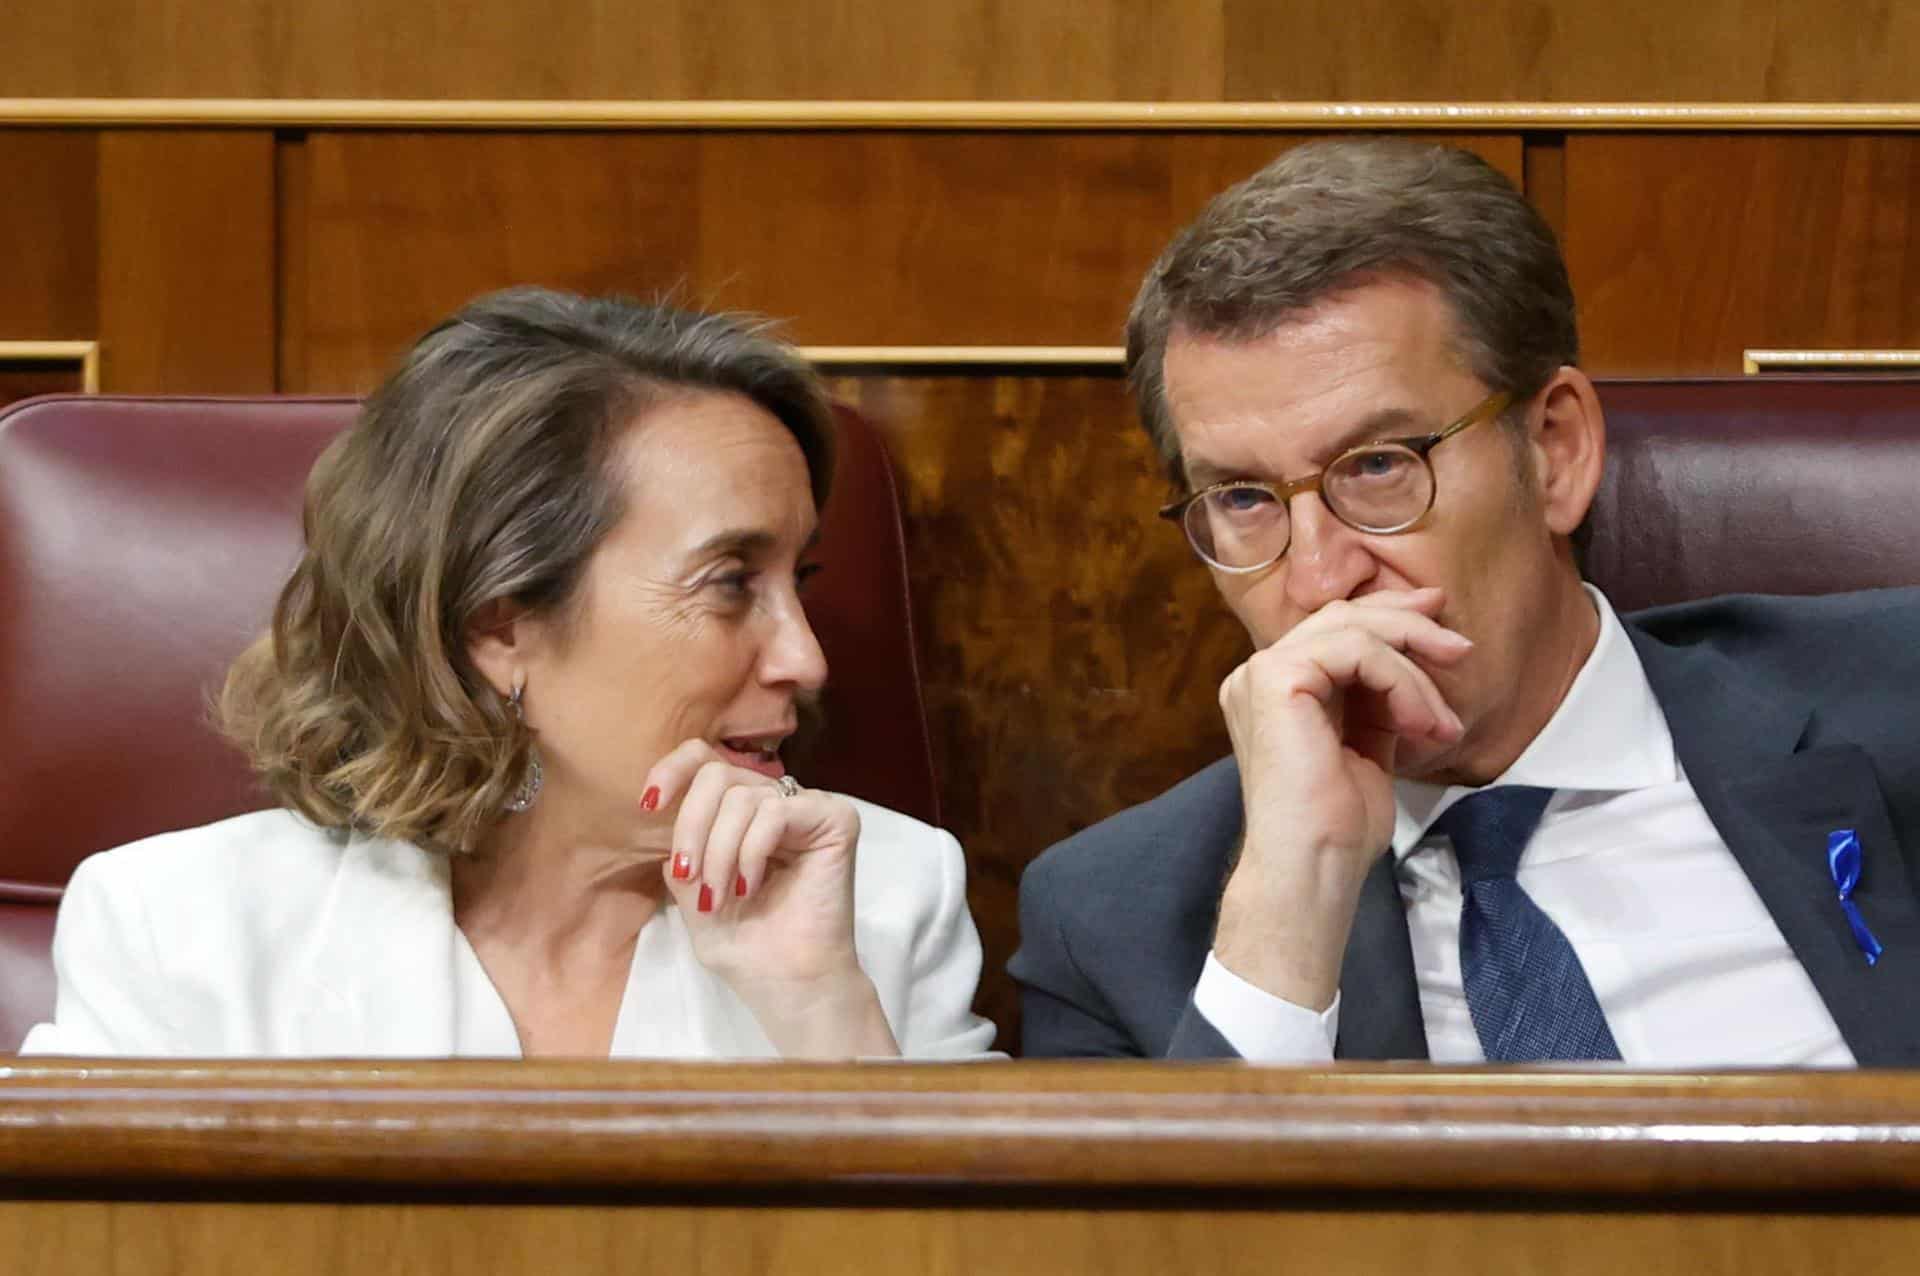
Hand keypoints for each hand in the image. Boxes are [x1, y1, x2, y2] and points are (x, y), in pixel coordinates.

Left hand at [641, 741, 896, 1056]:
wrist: (789, 986)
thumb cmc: (748, 949)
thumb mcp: (694, 896)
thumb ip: (682, 854)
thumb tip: (667, 822)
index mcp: (742, 816)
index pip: (705, 761)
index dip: (672, 771)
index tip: (647, 806)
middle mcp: (776, 804)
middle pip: (717, 774)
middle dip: (691, 826)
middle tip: (689, 875)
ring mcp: (807, 810)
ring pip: (742, 796)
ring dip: (720, 851)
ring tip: (722, 897)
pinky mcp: (835, 820)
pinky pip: (775, 812)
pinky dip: (751, 850)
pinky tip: (751, 886)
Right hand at [1212, 587, 1471, 1009]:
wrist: (1313, 867)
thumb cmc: (1339, 826)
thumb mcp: (1368, 746)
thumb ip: (1377, 702)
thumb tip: (1414, 662)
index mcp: (1275, 691)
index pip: (1333, 631)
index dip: (1389, 618)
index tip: (1441, 622)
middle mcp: (1258, 674)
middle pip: (1341, 617)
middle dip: (1408, 623)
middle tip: (1460, 648)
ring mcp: (1260, 673)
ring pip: (1353, 629)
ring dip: (1414, 666)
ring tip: (1445, 720)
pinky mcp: (1275, 679)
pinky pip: (1355, 651)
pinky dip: (1401, 681)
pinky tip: (1421, 722)